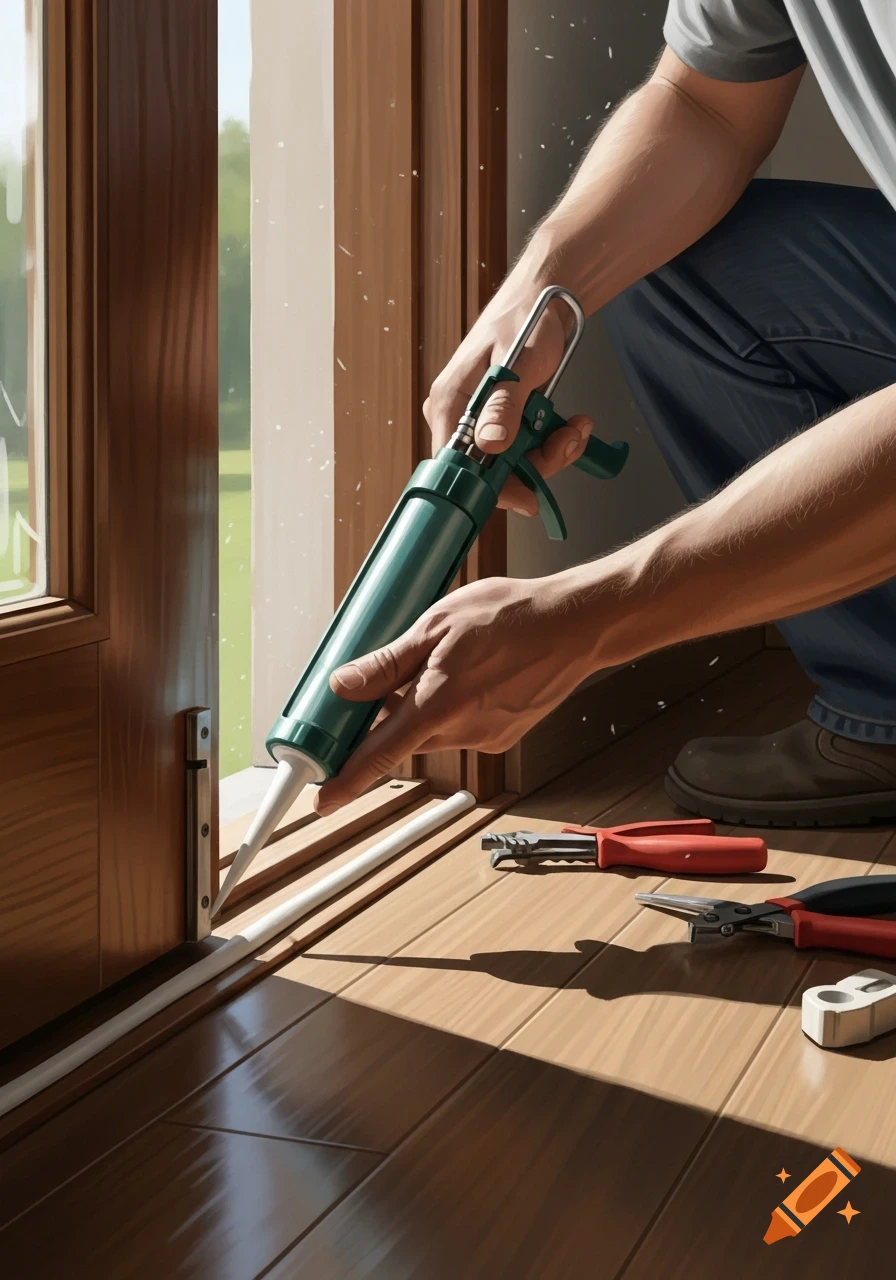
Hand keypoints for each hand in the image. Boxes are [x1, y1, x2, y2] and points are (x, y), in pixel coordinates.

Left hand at [314, 575, 598, 813]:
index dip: (347, 782)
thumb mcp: (436, 624)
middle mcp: (464, 730)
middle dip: (388, 717)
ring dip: (424, 710)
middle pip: (404, 739)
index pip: (379, 754)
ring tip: (445, 662)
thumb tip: (344, 685)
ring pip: (433, 733)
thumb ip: (387, 663)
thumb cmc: (513, 615)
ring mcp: (487, 737)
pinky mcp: (504, 737)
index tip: (323, 800)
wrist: (577, 626)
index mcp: (439, 703)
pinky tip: (471, 675)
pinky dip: (453, 710)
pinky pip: (461, 731)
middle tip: (382, 683)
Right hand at [423, 296, 593, 514]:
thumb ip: (504, 405)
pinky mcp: (503, 421)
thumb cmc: (526, 321)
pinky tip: (570, 424)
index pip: (458, 467)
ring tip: (576, 427)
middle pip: (491, 471)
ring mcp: (483, 421)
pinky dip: (551, 442)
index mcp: (451, 404)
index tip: (527, 495)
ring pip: (514, 463)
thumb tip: (490, 445)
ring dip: (551, 452)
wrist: (546, 300)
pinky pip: (525, 449)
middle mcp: (461, 418)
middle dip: (536, 465)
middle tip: (568, 441)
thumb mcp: (518, 363)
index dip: (492, 487)